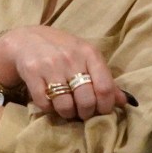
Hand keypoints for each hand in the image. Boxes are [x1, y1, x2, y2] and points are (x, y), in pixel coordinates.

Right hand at [0, 26, 127, 119]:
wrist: (26, 39)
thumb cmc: (62, 50)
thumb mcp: (86, 58)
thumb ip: (105, 79)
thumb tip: (125, 102)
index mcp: (89, 53)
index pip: (105, 88)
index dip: (105, 107)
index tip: (100, 111)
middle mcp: (71, 58)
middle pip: (87, 100)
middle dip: (86, 113)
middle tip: (82, 112)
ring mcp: (51, 65)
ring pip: (66, 106)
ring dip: (68, 113)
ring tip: (67, 108)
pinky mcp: (32, 73)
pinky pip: (45, 104)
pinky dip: (49, 109)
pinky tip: (51, 101)